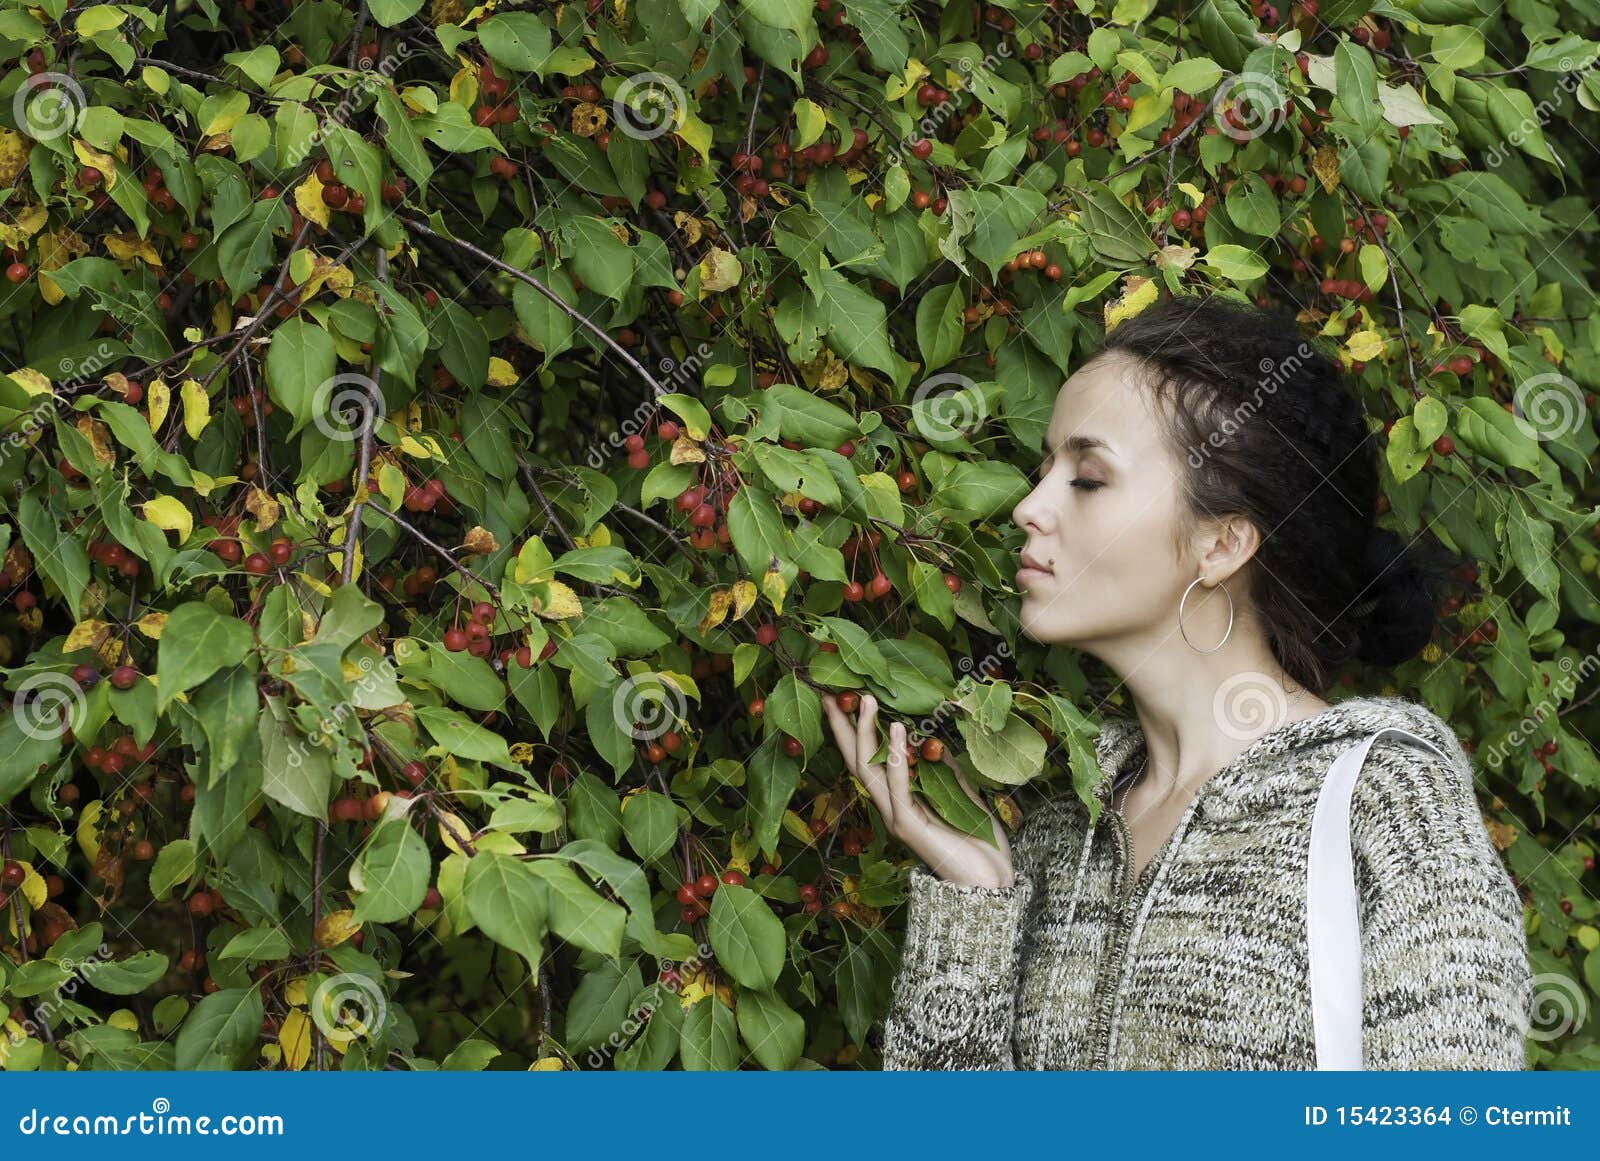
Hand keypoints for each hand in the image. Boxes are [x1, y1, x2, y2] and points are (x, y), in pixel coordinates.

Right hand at [822, 693, 1014, 888]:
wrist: (990, 882)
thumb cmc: (976, 842)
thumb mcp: (960, 795)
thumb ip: (944, 771)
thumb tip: (934, 743)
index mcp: (899, 801)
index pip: (868, 760)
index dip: (853, 731)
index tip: (843, 699)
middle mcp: (890, 809)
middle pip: (856, 762)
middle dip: (844, 727)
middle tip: (831, 693)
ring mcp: (896, 818)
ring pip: (869, 771)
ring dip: (865, 732)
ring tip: (865, 699)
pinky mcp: (908, 826)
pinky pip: (898, 786)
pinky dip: (894, 756)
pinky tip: (894, 729)